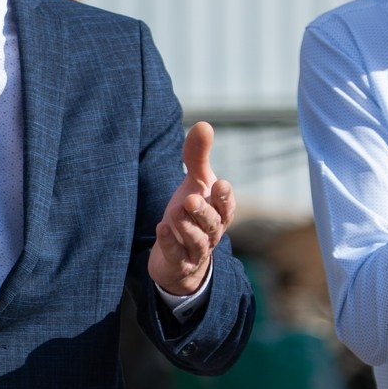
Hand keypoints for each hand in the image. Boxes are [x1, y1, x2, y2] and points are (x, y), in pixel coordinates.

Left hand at [148, 121, 233, 296]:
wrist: (179, 258)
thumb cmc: (190, 214)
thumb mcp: (194, 184)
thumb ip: (197, 157)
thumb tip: (203, 124)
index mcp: (220, 212)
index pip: (227, 205)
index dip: (224, 197)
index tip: (220, 183)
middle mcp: (212, 232)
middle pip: (212, 223)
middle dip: (203, 211)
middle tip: (190, 198)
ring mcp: (196, 250)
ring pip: (196, 240)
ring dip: (185, 225)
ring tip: (174, 211)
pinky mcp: (179, 264)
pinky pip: (177, 255)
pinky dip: (169, 243)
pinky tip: (160, 228)